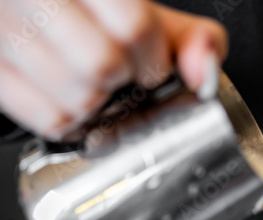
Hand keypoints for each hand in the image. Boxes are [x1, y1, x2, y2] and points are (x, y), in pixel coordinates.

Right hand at [0, 0, 227, 139]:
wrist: (42, 13)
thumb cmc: (98, 18)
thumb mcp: (149, 16)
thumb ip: (192, 39)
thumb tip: (203, 68)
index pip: (134, 24)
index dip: (153, 58)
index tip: (152, 68)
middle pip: (103, 65)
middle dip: (125, 83)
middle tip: (121, 78)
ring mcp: (7, 32)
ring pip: (77, 99)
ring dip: (100, 106)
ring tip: (95, 89)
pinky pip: (49, 121)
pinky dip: (72, 123)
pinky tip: (73, 102)